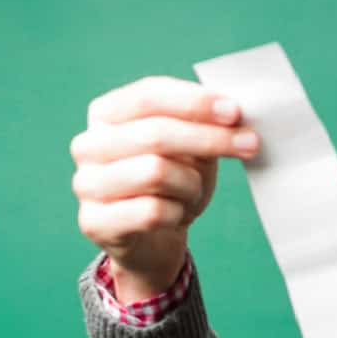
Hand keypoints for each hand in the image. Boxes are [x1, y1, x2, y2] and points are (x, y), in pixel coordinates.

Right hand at [70, 75, 261, 296]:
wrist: (152, 241)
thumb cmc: (173, 185)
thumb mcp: (191, 149)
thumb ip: (204, 126)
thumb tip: (234, 113)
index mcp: (106, 114)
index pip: (149, 96)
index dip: (194, 103)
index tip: (236, 112)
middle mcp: (88, 145)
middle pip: (155, 134)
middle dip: (209, 139)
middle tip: (250, 145)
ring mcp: (86, 183)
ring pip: (155, 173)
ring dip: (191, 184)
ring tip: (195, 192)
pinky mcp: (94, 221)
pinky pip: (151, 212)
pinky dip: (177, 214)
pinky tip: (176, 216)